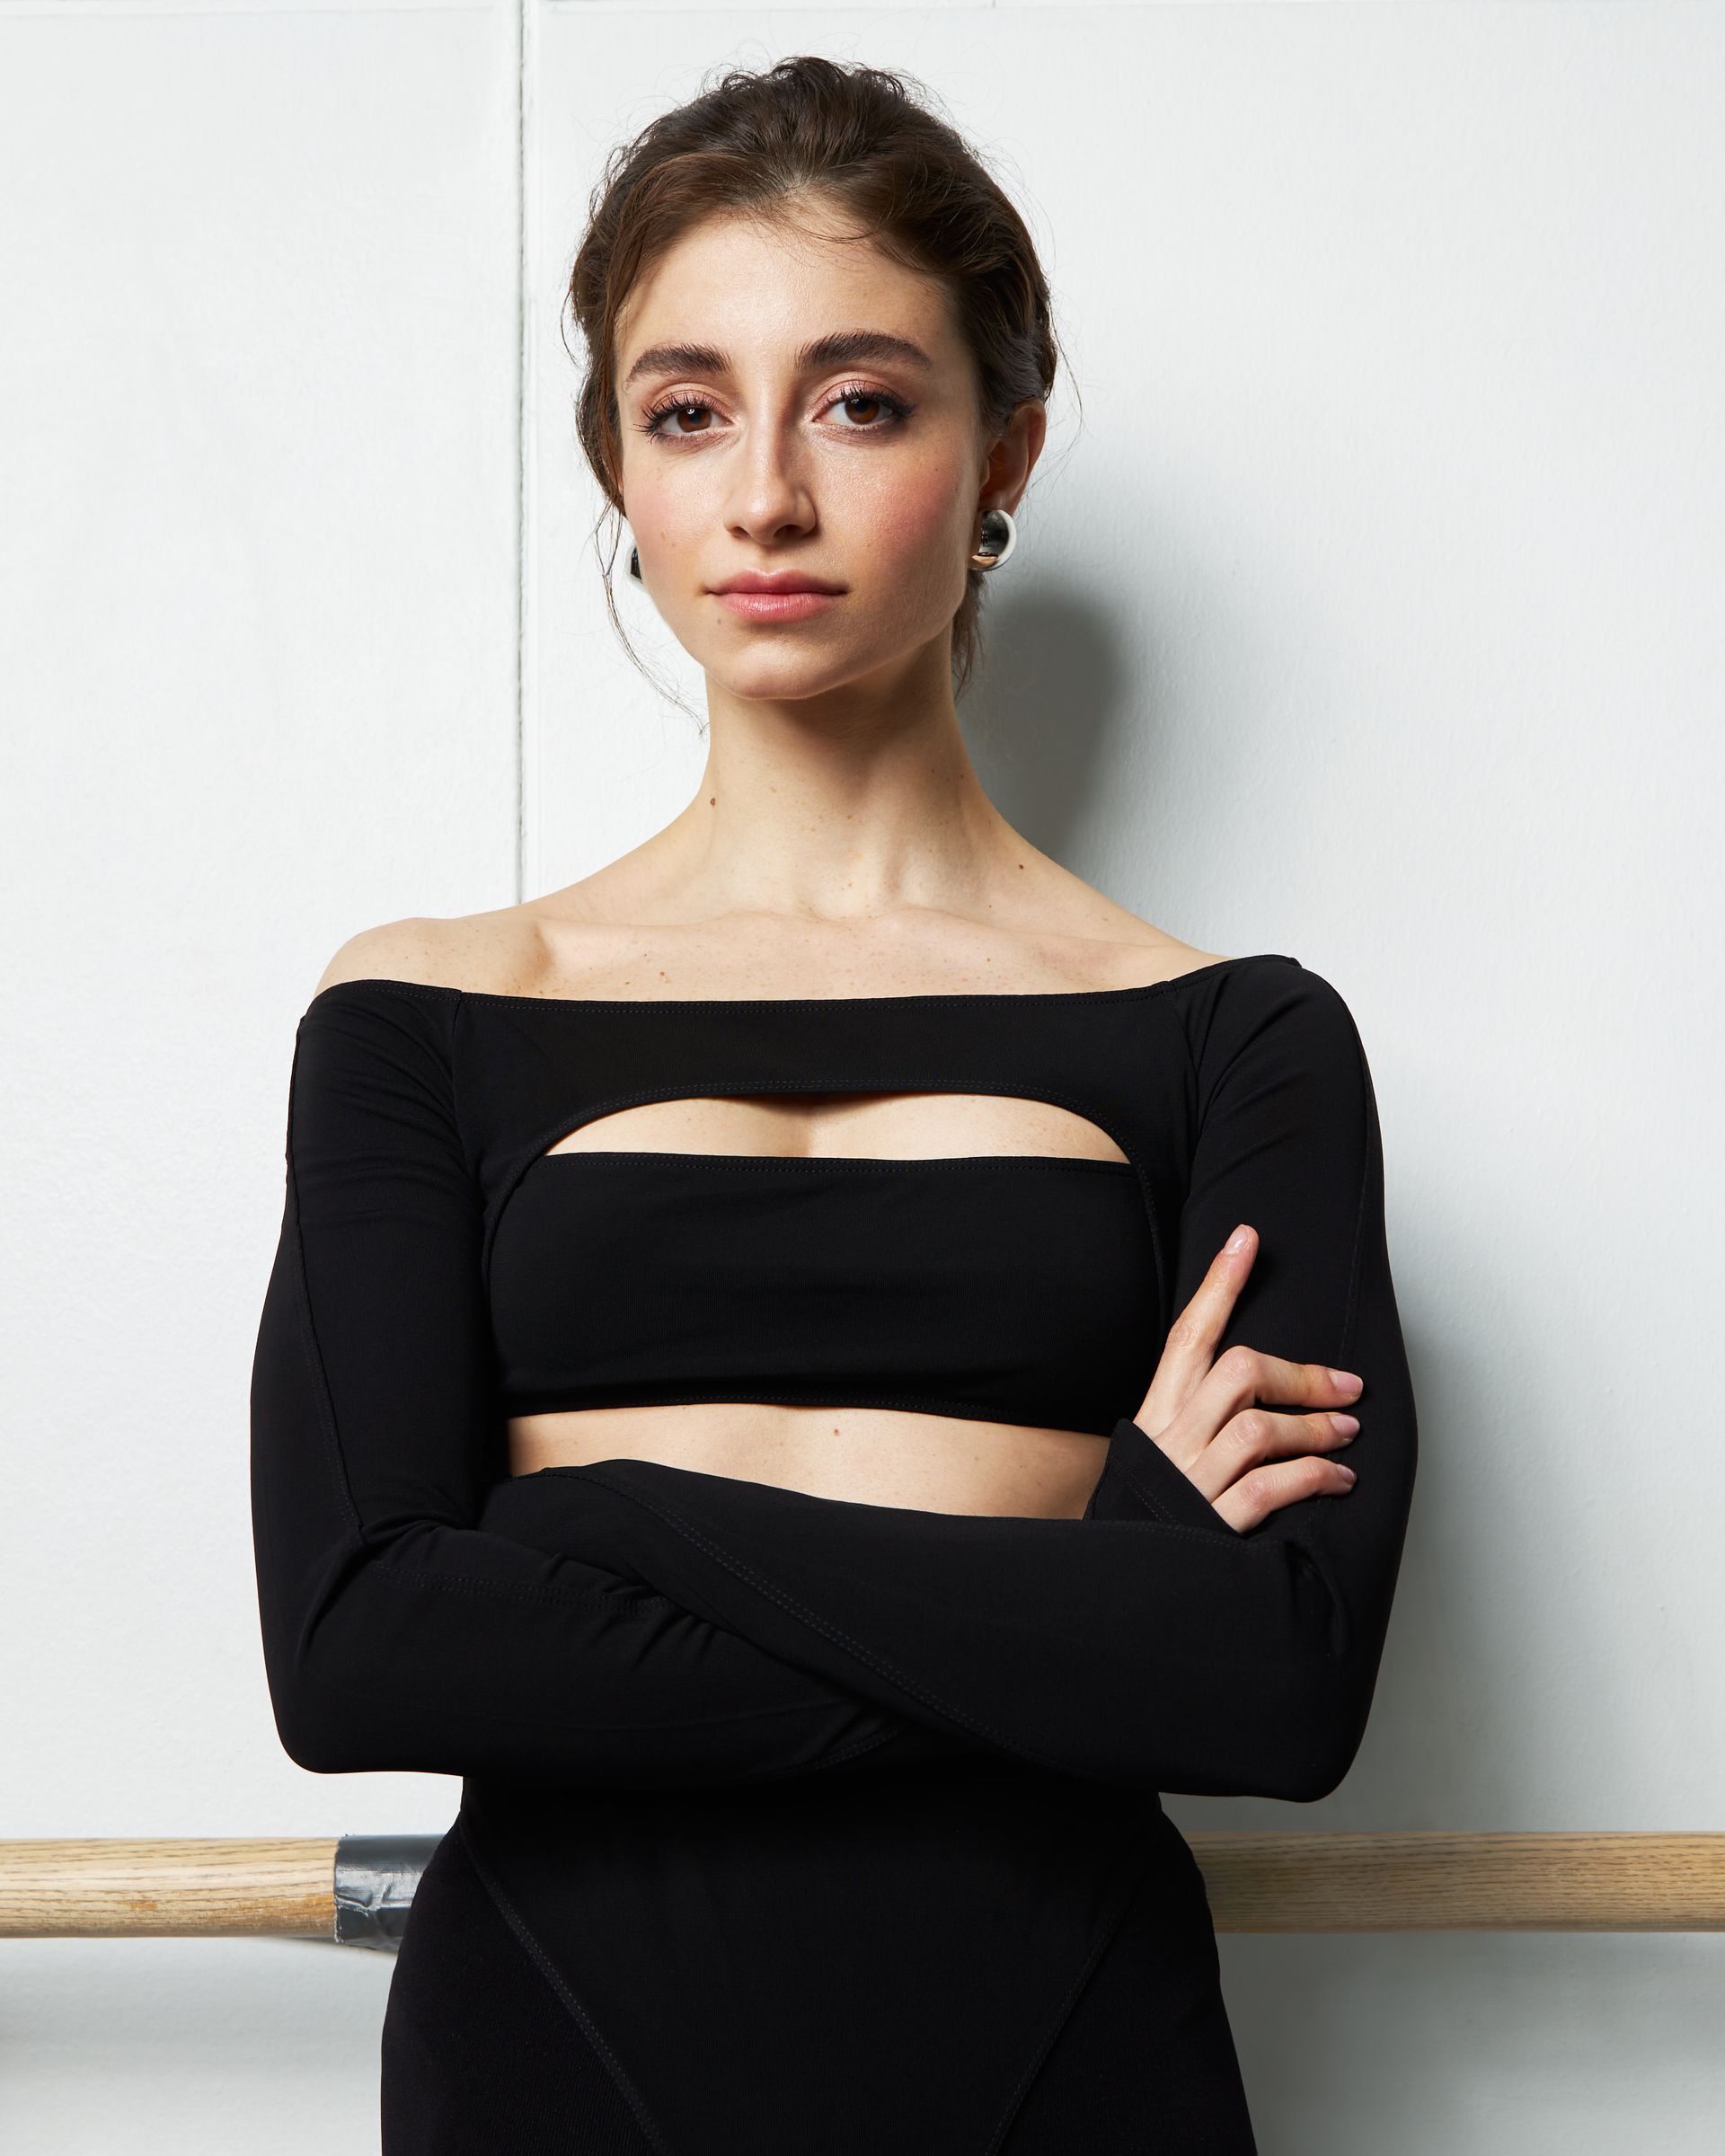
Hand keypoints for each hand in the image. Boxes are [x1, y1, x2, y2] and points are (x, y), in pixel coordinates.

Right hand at [1133, 1225, 1362, 1532]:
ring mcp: (1188, 1481)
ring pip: (1258, 1429)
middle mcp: (1170, 1439)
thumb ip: (1194, 1419)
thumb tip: (1253, 1386)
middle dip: (1302, 1375)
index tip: (1247, 1238)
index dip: (1219, 1283)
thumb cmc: (1150, 1518)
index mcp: (1157, 1415)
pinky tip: (1336, 1480)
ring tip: (1347, 1434)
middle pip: (1238, 1373)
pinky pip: (1267, 1486)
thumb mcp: (1158, 1456)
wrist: (1117, 1586)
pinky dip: (1311, 1477)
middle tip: (1347, 1387)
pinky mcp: (1208, 1524)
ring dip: (1315, 1427)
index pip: (1189, 1334)